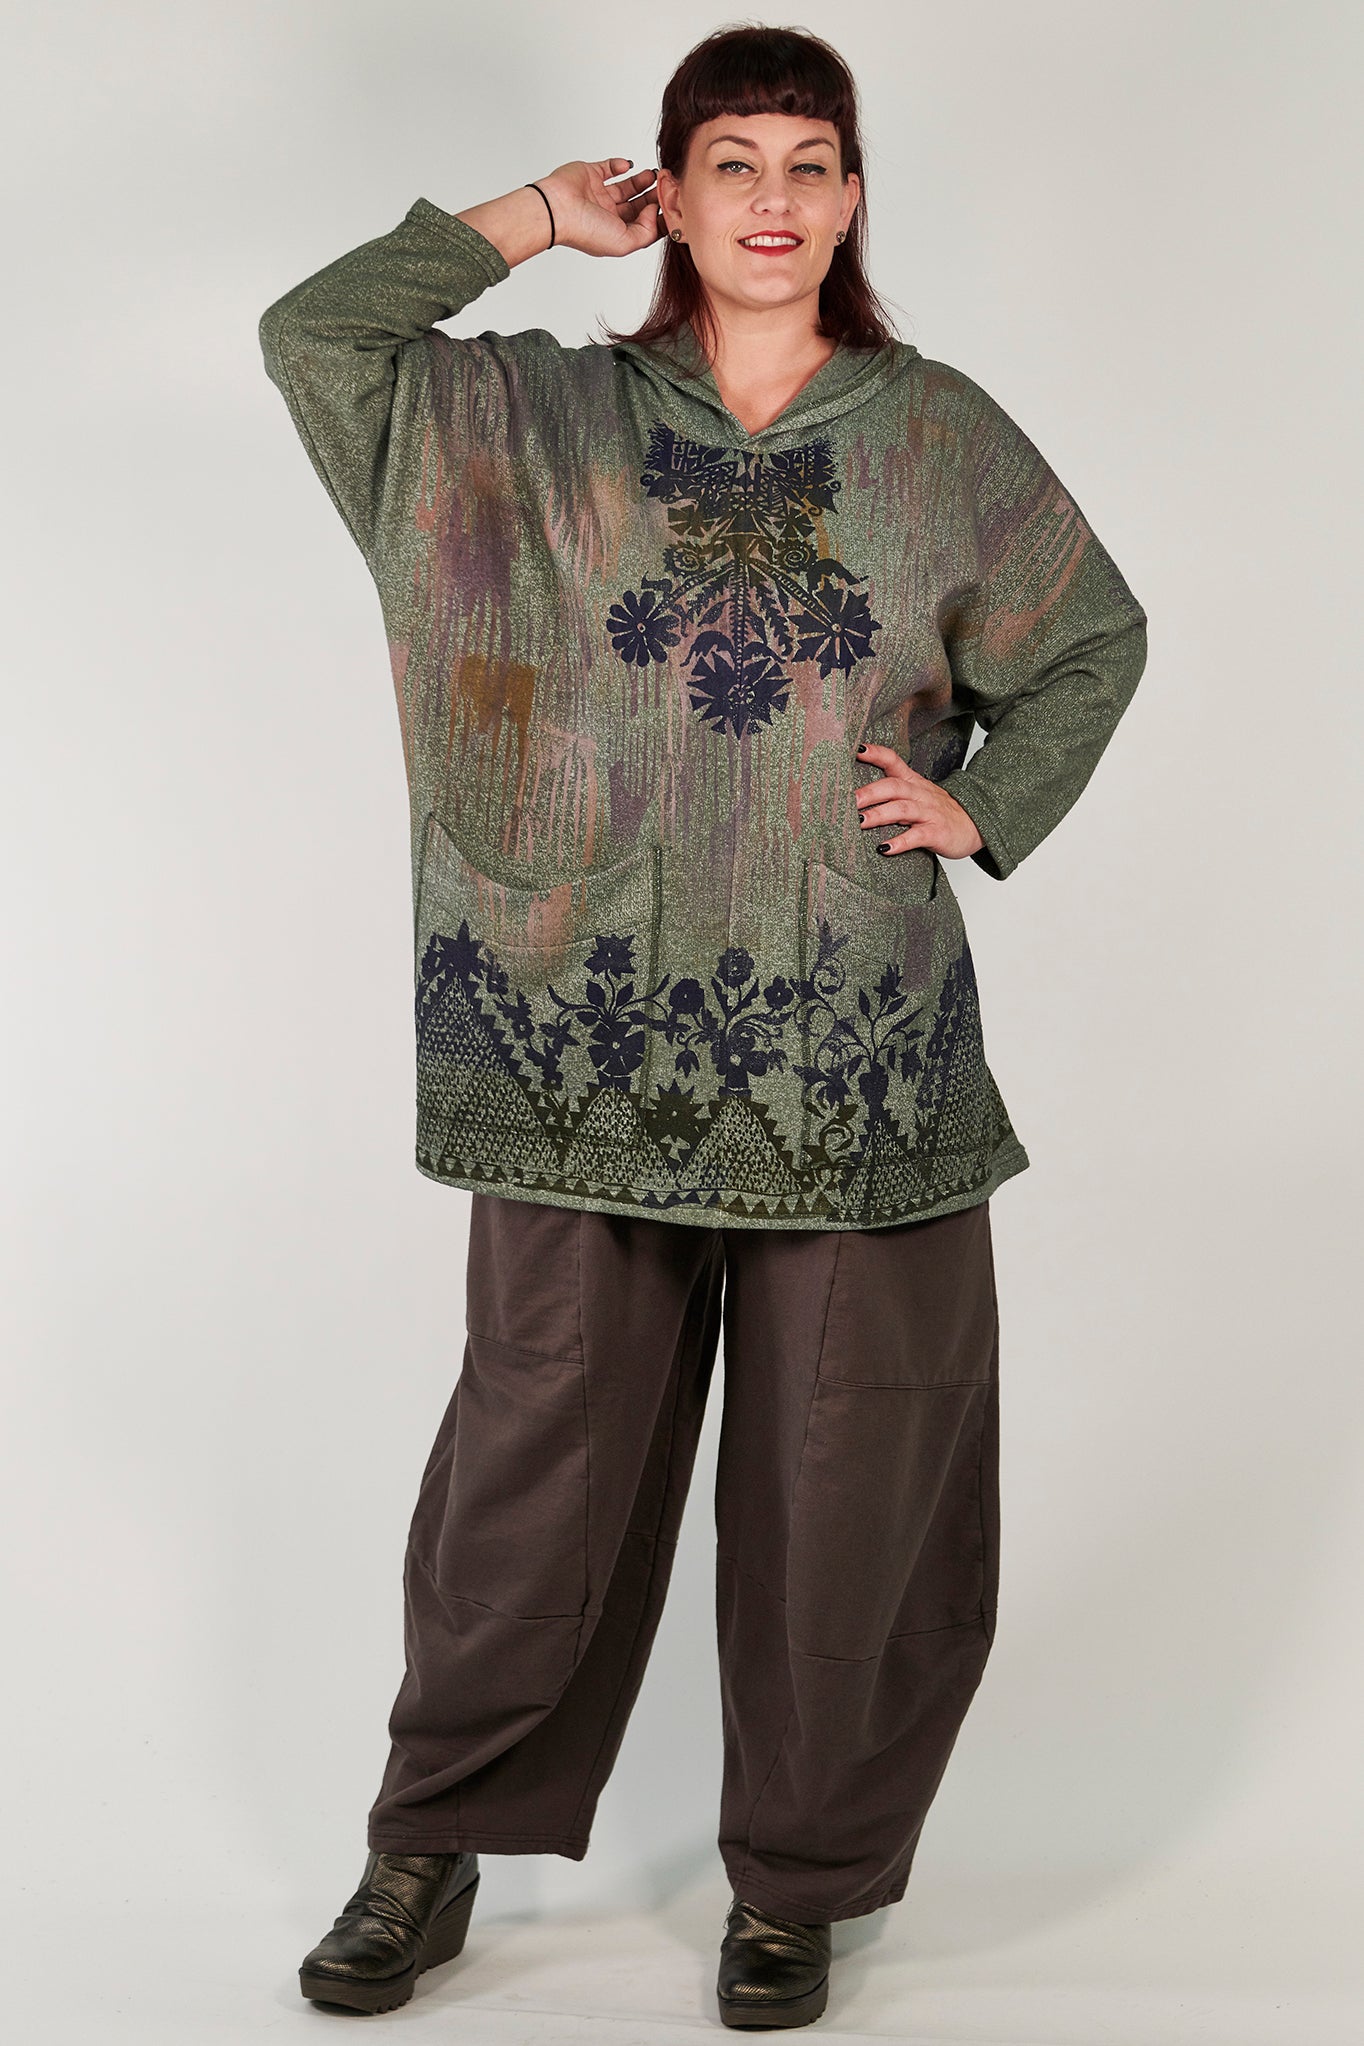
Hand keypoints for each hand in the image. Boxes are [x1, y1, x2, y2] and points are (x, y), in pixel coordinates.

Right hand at [534, 157, 662, 257]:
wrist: (557, 208)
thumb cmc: (584, 230)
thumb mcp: (625, 242)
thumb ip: (647, 231)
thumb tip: (656, 210)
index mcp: (616, 233)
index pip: (643, 225)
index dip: (658, 216)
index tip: (671, 205)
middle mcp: (608, 215)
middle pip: (638, 205)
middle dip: (654, 196)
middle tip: (666, 185)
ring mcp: (599, 194)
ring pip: (627, 186)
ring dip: (642, 180)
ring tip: (654, 174)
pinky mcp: (591, 174)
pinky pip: (610, 167)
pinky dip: (621, 165)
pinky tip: (630, 166)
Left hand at [853, 743, 984, 859]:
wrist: (977, 825)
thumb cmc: (940, 812)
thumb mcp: (918, 795)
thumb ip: (893, 793)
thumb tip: (856, 796)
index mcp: (913, 782)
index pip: (893, 761)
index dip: (876, 754)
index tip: (856, 749)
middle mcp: (920, 794)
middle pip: (893, 786)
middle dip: (869, 792)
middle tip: (847, 800)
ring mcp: (929, 813)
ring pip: (902, 809)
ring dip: (879, 814)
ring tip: (859, 821)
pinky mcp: (937, 833)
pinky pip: (917, 836)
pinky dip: (900, 842)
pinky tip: (884, 848)